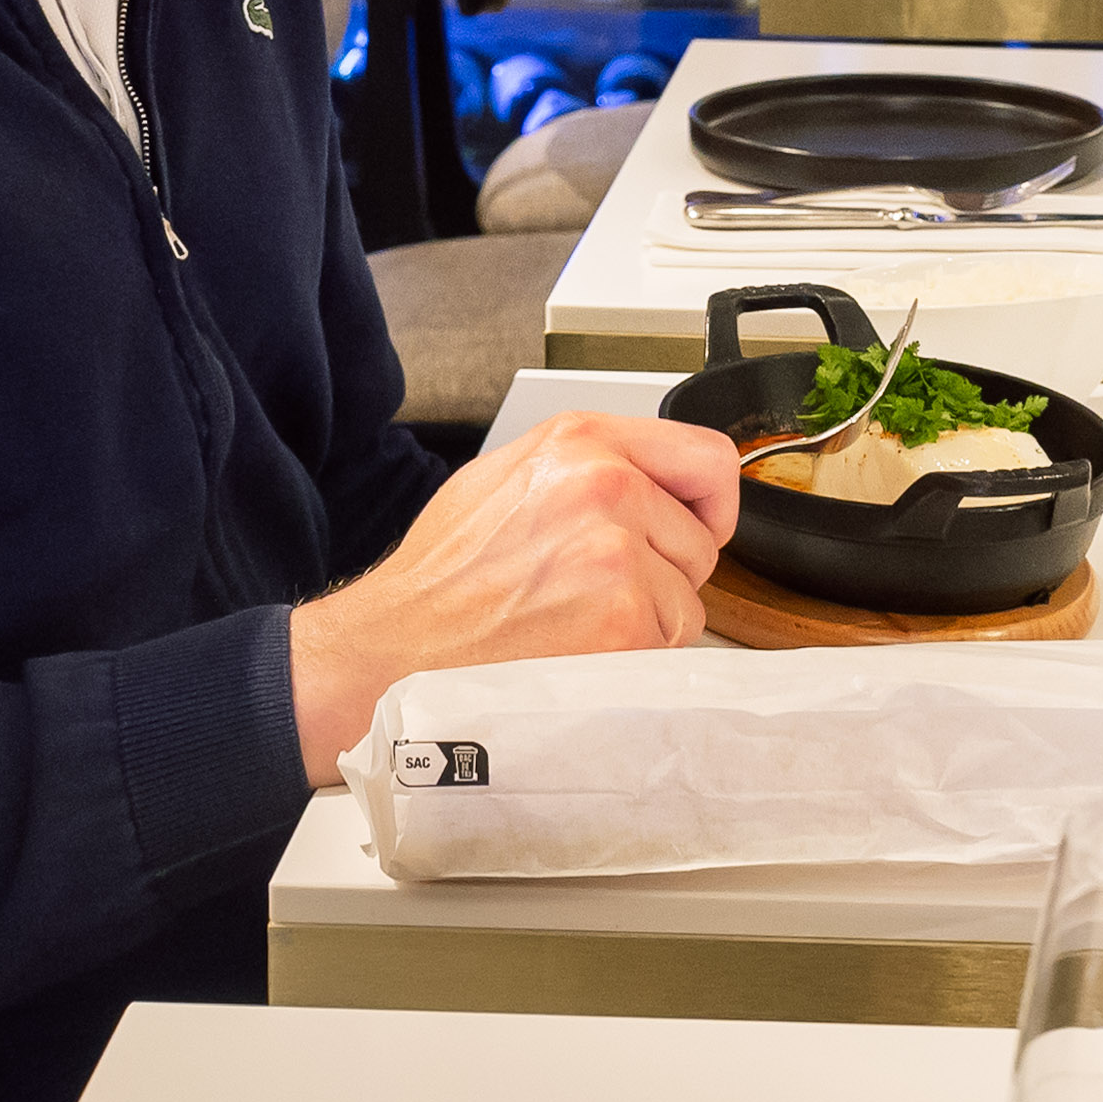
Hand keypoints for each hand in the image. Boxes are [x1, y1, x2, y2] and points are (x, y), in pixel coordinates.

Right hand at [291, 412, 740, 782]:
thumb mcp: (507, 477)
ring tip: (576, 623)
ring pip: (687, 601)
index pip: (707, 458)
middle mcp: (605, 486)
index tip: (691, 528)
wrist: (395, 648)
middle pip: (701, 541)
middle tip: (596, 594)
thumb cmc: (444, 578)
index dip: (707, 505)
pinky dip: (632, 660)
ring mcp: (616, 555)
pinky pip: (668, 647)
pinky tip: (576, 652)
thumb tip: (653, 482)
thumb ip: (587, 466)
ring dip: (647, 623)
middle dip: (664, 574)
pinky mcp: (622, 622)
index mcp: (579, 442)